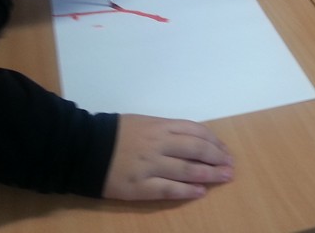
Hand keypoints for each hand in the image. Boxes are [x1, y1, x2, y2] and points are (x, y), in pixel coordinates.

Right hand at [103, 115, 233, 200]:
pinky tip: (200, 192)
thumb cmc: (115, 133)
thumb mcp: (143, 122)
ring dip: (209, 174)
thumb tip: (192, 138)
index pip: (195, 131)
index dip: (213, 141)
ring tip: (224, 177)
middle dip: (217, 157)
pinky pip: (169, 189)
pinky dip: (187, 191)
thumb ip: (166, 129)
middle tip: (230, 165)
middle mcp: (159, 144)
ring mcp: (150, 166)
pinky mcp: (140, 186)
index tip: (224, 150)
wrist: (84, 148)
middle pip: (196, 150)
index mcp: (160, 126)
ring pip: (187, 170)